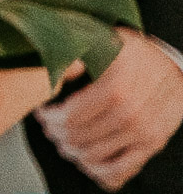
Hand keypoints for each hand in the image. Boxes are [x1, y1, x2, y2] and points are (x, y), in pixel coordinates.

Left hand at [35, 29, 182, 189]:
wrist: (173, 65)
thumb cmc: (133, 53)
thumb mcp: (103, 42)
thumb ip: (75, 54)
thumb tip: (54, 70)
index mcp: (114, 86)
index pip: (70, 116)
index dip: (50, 118)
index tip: (43, 113)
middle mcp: (130, 111)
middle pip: (79, 137)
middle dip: (58, 135)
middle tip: (51, 128)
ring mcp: (144, 130)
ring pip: (95, 155)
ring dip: (74, 151)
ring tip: (66, 141)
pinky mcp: (154, 143)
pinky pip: (123, 168)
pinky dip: (101, 171)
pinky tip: (89, 162)